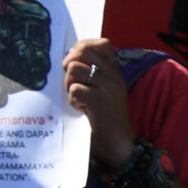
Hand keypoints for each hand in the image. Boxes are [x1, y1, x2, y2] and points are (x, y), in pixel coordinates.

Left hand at [64, 37, 134, 167]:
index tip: (76, 62)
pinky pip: (75, 89)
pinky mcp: (100, 100)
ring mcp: (108, 87)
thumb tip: (68, 58)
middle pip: (83, 50)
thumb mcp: (103, 90)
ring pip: (74, 69)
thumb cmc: (105, 117)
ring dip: (69, 84)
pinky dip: (73, 101)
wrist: (118, 143)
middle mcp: (114, 75)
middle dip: (70, 63)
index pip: (101, 43)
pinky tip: (82, 110)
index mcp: (115, 71)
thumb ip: (91, 73)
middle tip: (72, 80)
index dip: (82, 47)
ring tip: (79, 98)